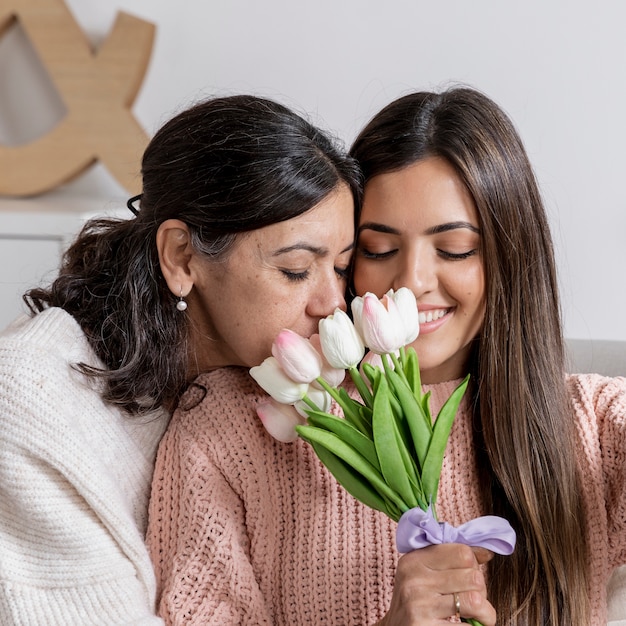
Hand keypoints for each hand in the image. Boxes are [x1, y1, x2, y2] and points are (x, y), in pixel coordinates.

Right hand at [377, 544, 495, 625]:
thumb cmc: (416, 601)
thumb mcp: (424, 573)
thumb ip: (451, 558)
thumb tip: (486, 553)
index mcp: (415, 559)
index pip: (462, 552)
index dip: (473, 565)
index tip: (467, 577)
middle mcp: (415, 579)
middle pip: (473, 577)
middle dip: (481, 591)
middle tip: (473, 599)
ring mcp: (419, 605)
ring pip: (475, 601)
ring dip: (485, 612)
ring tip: (479, 616)